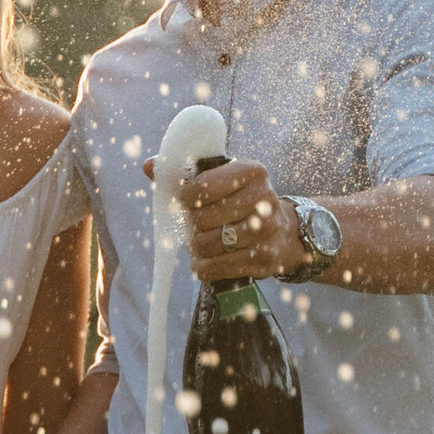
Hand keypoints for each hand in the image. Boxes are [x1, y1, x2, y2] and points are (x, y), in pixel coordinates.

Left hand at [173, 155, 310, 280]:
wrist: (285, 232)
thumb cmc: (244, 201)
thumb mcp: (225, 179)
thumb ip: (187, 172)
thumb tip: (148, 166)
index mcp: (252, 172)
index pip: (200, 186)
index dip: (186, 197)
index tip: (190, 200)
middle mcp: (263, 199)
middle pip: (201, 218)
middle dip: (193, 224)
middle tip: (200, 224)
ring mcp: (265, 231)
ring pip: (205, 244)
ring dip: (197, 246)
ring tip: (204, 241)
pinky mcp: (262, 259)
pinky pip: (213, 267)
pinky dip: (203, 266)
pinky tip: (209, 259)